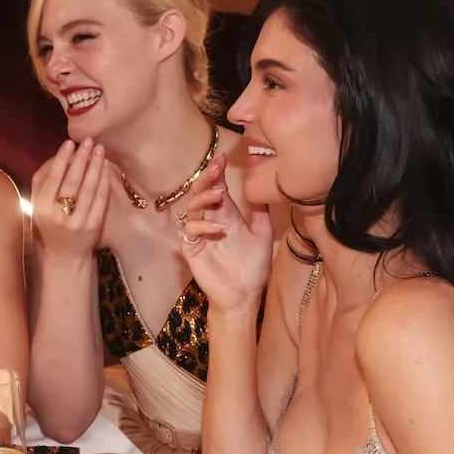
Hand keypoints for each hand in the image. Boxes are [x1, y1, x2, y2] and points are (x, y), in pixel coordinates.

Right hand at [31, 138, 110, 260]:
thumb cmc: (51, 225)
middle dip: (81, 158)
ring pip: (88, 189)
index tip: (69, 143)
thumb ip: (43, 182)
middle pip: (72, 181)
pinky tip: (105, 167)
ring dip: (94, 166)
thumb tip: (58, 156)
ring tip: (99, 149)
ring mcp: (77, 222)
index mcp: (41, 209)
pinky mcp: (93, 227)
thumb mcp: (39, 206)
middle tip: (88, 141)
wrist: (64, 256)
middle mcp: (58, 216)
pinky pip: (100, 200)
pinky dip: (103, 181)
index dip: (61, 159)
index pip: (52, 179)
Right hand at [179, 155, 272, 314]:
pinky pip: (190, 230)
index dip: (217, 172)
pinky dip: (202, 225)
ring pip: (192, 207)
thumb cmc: (253, 267)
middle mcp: (210, 219)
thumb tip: (263, 184)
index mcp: (226, 214)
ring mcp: (199, 234)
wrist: (244, 295)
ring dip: (204, 198)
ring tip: (220, 196)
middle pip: (201, 192)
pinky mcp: (192, 248)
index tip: (222, 157)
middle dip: (207, 178)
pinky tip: (219, 229)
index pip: (217, 186)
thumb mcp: (262, 234)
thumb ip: (260, 211)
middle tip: (216, 169)